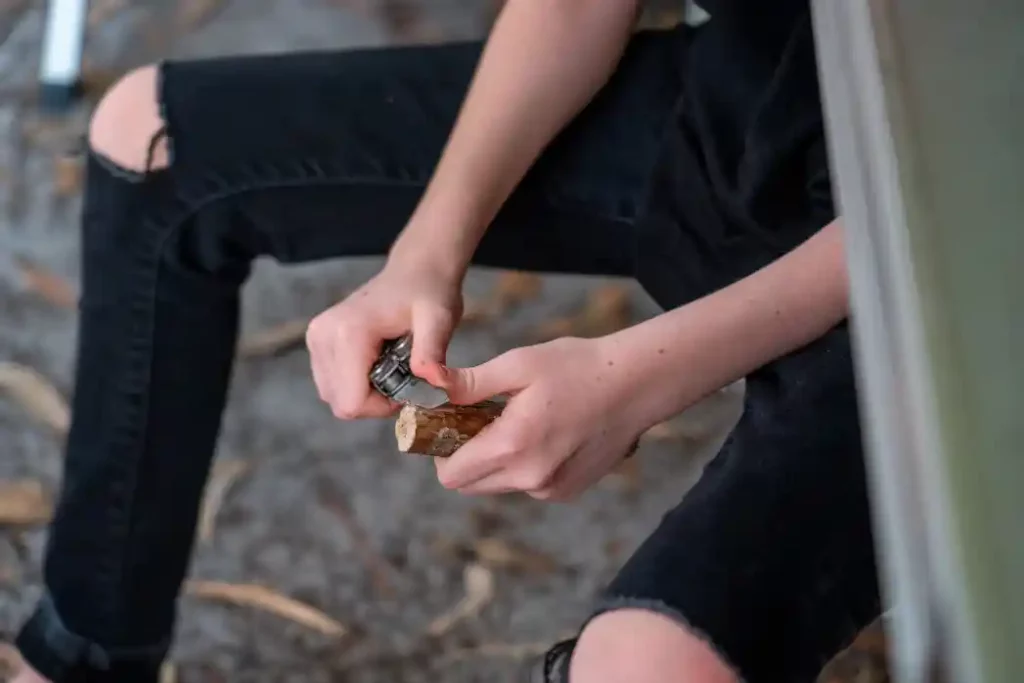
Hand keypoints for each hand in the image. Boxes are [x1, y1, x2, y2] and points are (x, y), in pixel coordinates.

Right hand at [306, 255, 461, 418]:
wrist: (415, 269)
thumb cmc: (429, 291)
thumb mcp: (439, 320)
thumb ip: (432, 351)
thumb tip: (432, 380)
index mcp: (348, 334)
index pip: (351, 403)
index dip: (382, 406)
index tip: (407, 385)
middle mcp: (323, 337)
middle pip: (341, 403)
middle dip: (375, 401)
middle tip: (403, 377)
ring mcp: (316, 338)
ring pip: (334, 396)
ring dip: (365, 393)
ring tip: (393, 367)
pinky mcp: (317, 341)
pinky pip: (333, 383)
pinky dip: (356, 383)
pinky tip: (379, 363)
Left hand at [435, 337, 646, 500]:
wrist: (637, 384)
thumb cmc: (578, 367)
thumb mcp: (519, 364)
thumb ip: (470, 383)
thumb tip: (430, 385)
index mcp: (512, 446)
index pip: (451, 475)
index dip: (441, 451)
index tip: (451, 424)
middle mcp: (529, 478)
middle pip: (470, 485)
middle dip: (466, 456)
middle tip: (481, 419)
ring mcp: (550, 489)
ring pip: (498, 486)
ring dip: (495, 461)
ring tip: (518, 422)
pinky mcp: (566, 491)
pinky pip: (527, 485)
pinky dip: (523, 466)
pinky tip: (544, 433)